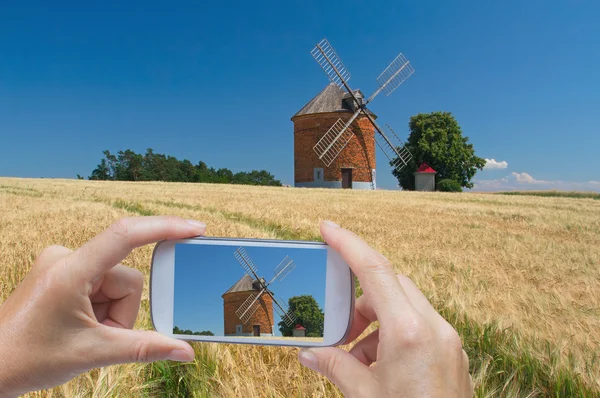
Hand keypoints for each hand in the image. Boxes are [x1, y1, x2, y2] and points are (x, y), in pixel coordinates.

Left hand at [0, 216, 205, 396]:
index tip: (196, 230)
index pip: (126, 235)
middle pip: (125, 278)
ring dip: (112, 313)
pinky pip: (101, 284)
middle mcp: (66, 257)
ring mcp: (63, 263)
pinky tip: (81, 326)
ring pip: (115, 284)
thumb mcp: (94, 353)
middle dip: (122, 312)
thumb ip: (145, 348)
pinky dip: (102, 308)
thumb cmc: (29, 359)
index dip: (165, 228)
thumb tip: (186, 352)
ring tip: (86, 334)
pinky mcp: (63, 272)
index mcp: (70, 271)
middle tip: (98, 335)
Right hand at [298, 221, 472, 396]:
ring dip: (374, 320)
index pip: (374, 270)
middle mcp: (435, 328)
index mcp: (410, 332)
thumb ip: (334, 366)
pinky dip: (391, 334)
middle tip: (337, 322)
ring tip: (354, 355)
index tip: (326, 227)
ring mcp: (448, 340)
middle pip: (390, 285)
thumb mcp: (363, 396)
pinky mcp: (452, 353)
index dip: (348, 243)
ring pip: (404, 305)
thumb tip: (308, 352)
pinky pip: (417, 326)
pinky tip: (376, 365)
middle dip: (358, 298)